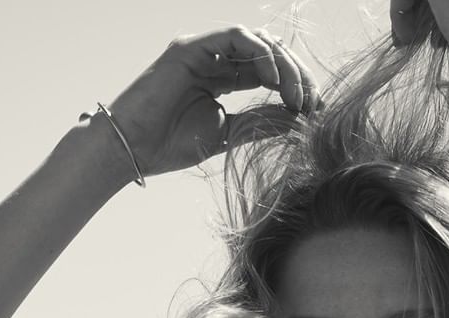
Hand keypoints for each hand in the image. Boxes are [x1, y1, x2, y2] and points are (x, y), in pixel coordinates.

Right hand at [105, 27, 322, 178]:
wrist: (132, 149)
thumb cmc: (170, 146)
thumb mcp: (228, 136)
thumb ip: (261, 125)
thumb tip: (300, 122)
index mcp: (224, 78)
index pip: (269, 72)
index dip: (296, 86)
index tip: (315, 110)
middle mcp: (216, 59)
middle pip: (269, 53)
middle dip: (296, 75)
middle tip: (312, 102)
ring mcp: (204, 50)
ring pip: (257, 41)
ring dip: (283, 65)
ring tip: (295, 95)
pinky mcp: (192, 46)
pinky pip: (235, 37)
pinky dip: (259, 53)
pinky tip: (272, 79)